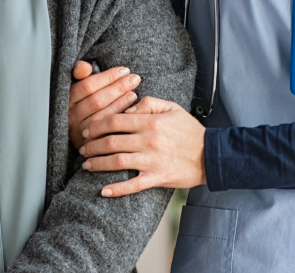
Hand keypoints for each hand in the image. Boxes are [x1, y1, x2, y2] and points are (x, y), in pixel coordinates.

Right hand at [68, 61, 140, 149]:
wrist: (81, 131)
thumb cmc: (84, 101)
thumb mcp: (79, 85)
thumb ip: (79, 72)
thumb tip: (85, 67)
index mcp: (67, 99)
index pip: (87, 86)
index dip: (107, 77)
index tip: (124, 70)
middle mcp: (70, 116)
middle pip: (96, 101)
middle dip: (118, 88)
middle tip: (135, 79)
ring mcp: (79, 131)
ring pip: (102, 116)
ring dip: (120, 103)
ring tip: (134, 93)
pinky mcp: (88, 144)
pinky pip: (106, 131)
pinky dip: (119, 119)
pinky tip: (131, 111)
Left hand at [79, 96, 206, 196]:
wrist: (211, 155)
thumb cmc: (190, 131)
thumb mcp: (172, 108)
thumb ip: (149, 103)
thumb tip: (127, 109)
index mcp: (151, 122)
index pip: (115, 120)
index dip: (96, 125)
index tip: (87, 130)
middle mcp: (149, 141)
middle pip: (111, 141)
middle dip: (92, 145)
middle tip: (82, 148)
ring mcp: (152, 161)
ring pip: (117, 162)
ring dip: (98, 163)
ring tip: (87, 164)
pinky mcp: (157, 178)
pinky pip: (133, 185)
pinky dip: (116, 189)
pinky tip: (103, 190)